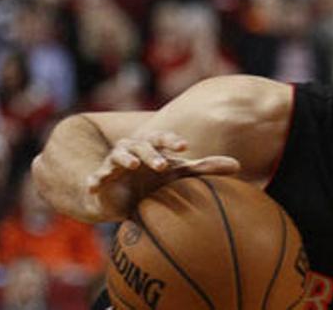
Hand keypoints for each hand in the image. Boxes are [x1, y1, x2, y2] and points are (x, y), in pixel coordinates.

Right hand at [85, 131, 240, 220]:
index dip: (172, 141)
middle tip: (162, 164)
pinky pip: (96, 179)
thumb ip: (205, 168)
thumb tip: (238, 165)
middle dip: (151, 153)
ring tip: (132, 166)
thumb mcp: (179, 174)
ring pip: (118, 157)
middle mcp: (132, 150)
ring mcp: (114, 164)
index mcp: (152, 147)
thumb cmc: (154, 179)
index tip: (185, 148)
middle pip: (141, 146)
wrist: (121, 194)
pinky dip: (95, 181)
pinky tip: (94, 185)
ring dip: (125, 160)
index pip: (163, 139)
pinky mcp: (100, 180)